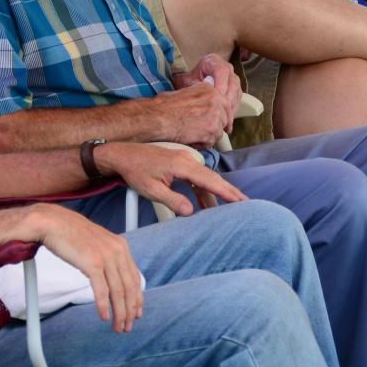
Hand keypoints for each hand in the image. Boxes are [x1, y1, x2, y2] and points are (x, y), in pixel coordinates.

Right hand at [29, 204, 143, 332]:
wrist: (53, 223)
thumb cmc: (71, 234)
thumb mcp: (97, 243)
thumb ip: (108, 257)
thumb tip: (113, 277)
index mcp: (121, 246)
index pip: (135, 278)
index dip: (137, 298)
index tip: (136, 313)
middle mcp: (117, 251)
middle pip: (129, 288)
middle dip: (130, 310)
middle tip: (127, 326)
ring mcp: (106, 257)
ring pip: (118, 292)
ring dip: (119, 313)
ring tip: (117, 327)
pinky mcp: (93, 263)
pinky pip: (102, 290)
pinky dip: (104, 306)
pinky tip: (104, 317)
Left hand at [95, 141, 246, 215]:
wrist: (121, 155)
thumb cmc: (134, 170)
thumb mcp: (151, 190)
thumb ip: (172, 200)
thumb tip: (190, 211)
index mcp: (182, 165)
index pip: (210, 181)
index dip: (226, 192)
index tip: (240, 201)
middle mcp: (186, 159)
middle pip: (213, 178)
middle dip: (229, 192)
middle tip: (245, 205)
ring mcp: (184, 159)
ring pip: (205, 178)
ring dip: (215, 193)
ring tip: (228, 208)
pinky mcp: (179, 162)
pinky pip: (197, 177)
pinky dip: (203, 189)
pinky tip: (205, 203)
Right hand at [147, 85, 233, 147]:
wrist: (158, 117)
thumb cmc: (164, 106)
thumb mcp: (185, 92)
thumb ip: (200, 98)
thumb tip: (205, 105)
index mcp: (209, 89)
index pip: (225, 104)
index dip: (223, 116)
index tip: (222, 123)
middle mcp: (215, 100)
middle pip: (224, 119)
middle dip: (215, 127)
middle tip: (204, 132)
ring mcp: (215, 116)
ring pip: (219, 132)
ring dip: (208, 136)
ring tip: (194, 135)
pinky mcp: (211, 130)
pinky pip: (211, 142)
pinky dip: (202, 144)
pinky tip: (192, 140)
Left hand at [172, 54, 241, 132]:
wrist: (194, 80)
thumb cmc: (189, 79)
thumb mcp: (186, 80)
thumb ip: (191, 85)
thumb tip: (198, 92)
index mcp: (213, 62)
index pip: (221, 70)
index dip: (221, 84)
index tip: (216, 97)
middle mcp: (226, 68)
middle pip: (233, 82)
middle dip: (227, 99)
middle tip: (221, 112)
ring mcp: (233, 79)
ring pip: (237, 92)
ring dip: (231, 106)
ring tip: (224, 119)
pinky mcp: (236, 89)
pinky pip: (237, 99)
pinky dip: (232, 110)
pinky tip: (226, 120)